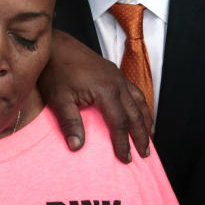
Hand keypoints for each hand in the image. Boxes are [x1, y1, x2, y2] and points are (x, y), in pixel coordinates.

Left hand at [39, 30, 152, 161]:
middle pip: (136, 114)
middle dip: (141, 136)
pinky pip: (135, 92)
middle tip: (144, 154)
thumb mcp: (59, 98)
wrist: (56, 45)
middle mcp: (118, 82)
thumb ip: (69, 122)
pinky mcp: (115, 72)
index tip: (126, 159)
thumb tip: (76, 146)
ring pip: (140, 102)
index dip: (123, 142)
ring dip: (146, 121)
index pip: (119, 122)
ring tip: (149, 138)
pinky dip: (141, 106)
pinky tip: (140, 114)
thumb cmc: (56, 70)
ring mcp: (118, 76)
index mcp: (106, 90)